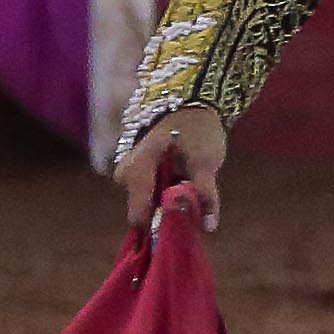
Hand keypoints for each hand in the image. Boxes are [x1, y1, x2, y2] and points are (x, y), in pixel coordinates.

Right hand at [115, 103, 226, 235]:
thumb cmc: (196, 129)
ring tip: (192, 188)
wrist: (190, 106)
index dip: (160, 227)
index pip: (139, 215)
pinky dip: (169, 198)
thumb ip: (205, 193)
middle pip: (145, 213)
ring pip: (150, 206)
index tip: (184, 226)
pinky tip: (185, 186)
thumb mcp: (206, 160)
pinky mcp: (137, 178)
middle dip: (170, 214)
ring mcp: (129, 177)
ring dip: (171, 205)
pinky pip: (151, 198)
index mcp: (136, 170)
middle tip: (195, 202)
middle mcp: (125, 176)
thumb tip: (208, 226)